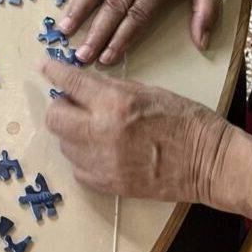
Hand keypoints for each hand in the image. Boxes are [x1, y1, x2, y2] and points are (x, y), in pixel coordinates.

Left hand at [40, 60, 236, 204]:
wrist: (208, 162)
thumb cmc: (184, 120)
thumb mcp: (147, 91)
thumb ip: (110, 89)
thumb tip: (80, 85)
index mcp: (116, 103)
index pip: (70, 82)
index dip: (52, 71)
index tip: (43, 67)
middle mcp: (103, 133)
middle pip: (54, 118)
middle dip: (60, 107)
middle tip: (73, 104)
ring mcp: (103, 163)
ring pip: (64, 145)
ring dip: (73, 134)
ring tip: (95, 129)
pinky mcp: (108, 185)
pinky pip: (78, 169)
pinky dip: (84, 158)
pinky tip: (101, 151)